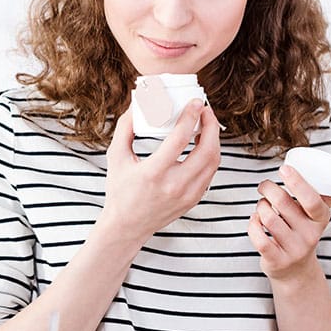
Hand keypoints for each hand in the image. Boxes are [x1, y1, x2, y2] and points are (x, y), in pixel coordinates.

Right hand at [99, 99, 220, 245]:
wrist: (127, 226)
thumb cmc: (120, 191)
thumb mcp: (116, 157)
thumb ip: (126, 129)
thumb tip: (137, 105)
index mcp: (153, 173)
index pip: (180, 139)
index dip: (191, 117)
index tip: (196, 103)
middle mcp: (174, 186)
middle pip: (207, 150)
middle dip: (211, 125)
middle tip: (205, 111)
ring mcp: (187, 195)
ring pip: (213, 162)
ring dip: (213, 139)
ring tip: (205, 125)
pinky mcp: (193, 200)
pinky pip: (209, 173)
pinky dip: (210, 155)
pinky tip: (202, 144)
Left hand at [247, 158, 330, 283]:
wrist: (296, 270)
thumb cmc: (306, 231)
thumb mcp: (321, 212)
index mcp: (321, 219)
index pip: (312, 200)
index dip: (298, 183)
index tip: (284, 168)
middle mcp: (309, 235)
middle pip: (283, 204)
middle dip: (269, 189)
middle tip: (264, 186)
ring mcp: (293, 249)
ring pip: (268, 217)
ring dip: (260, 206)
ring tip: (261, 205)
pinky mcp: (275, 260)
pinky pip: (258, 238)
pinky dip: (252, 224)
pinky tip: (255, 219)